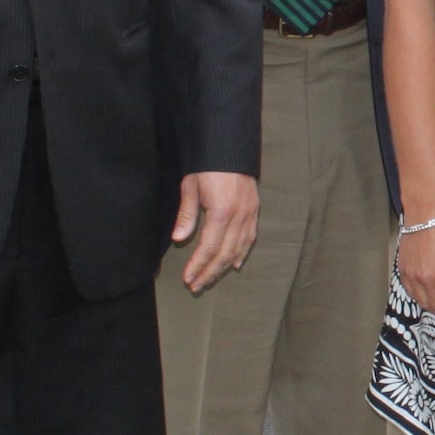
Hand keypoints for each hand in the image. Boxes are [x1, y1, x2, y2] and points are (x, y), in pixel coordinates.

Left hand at [173, 172, 258, 293]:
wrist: (230, 148)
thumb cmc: (207, 166)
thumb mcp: (191, 186)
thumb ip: (187, 214)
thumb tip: (179, 239)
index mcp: (222, 211)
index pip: (209, 247)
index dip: (198, 265)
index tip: (188, 278)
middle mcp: (239, 216)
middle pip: (224, 253)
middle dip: (209, 272)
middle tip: (196, 286)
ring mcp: (250, 214)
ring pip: (238, 249)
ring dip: (223, 267)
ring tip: (210, 279)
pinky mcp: (254, 211)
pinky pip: (250, 238)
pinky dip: (242, 253)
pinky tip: (234, 264)